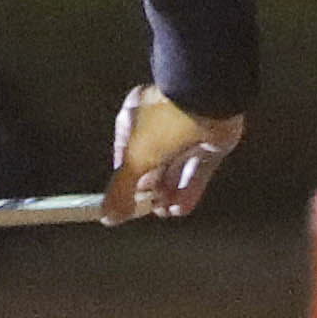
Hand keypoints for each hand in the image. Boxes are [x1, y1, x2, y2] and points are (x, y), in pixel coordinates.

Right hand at [105, 86, 244, 224]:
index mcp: (135, 116)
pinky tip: (181, 207)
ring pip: (175, 168)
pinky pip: (196, 170)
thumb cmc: (165, 120)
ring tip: (166, 211)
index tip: (124, 203)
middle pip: (152, 163)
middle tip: (148, 210)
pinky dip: (188, 190)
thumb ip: (122, 190)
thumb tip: (107, 216)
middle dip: (151, 190)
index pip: (124, 154)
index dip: (125, 180)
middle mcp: (160, 122)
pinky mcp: (209, 141)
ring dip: (170, 193)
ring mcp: (186, 131)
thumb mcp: (136, 159)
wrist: (207, 100)